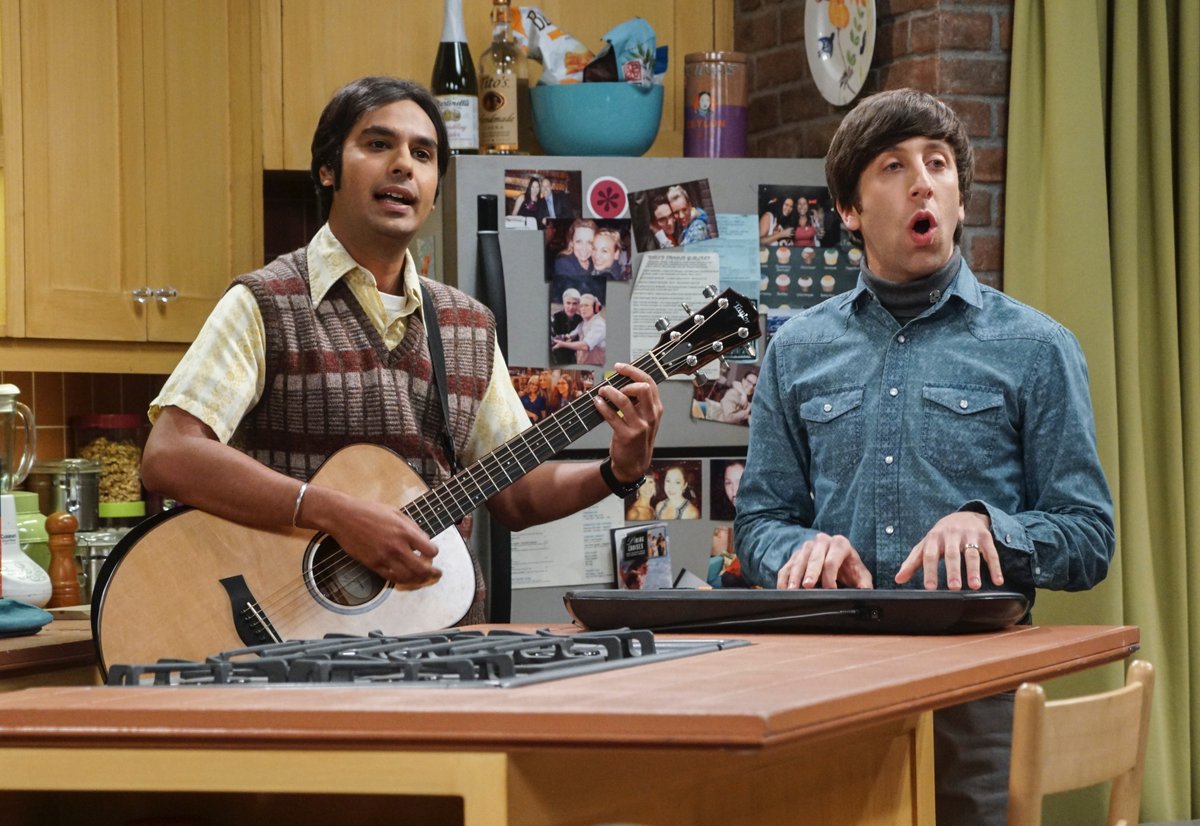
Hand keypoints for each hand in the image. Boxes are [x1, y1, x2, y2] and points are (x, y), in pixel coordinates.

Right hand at [314, 490, 442, 585]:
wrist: (344, 516)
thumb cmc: (369, 511)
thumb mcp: (396, 513)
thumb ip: (412, 527)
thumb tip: (424, 539)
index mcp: (405, 531)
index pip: (430, 550)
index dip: (433, 553)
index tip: (432, 553)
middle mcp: (396, 546)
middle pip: (422, 568)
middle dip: (433, 573)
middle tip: (437, 574)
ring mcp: (384, 557)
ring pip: (408, 577)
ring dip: (418, 579)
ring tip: (423, 578)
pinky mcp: (373, 564)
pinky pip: (391, 578)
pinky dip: (401, 580)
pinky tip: (405, 577)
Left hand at [595, 362, 662, 481]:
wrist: (634, 464)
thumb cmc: (637, 439)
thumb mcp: (645, 419)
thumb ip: (639, 402)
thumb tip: (622, 381)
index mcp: (657, 409)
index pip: (649, 382)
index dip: (633, 371)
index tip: (620, 367)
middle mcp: (651, 416)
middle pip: (642, 388)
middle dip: (625, 380)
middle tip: (612, 382)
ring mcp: (640, 426)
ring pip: (624, 400)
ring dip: (609, 392)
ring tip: (602, 391)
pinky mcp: (627, 435)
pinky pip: (612, 415)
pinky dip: (602, 406)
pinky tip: (597, 402)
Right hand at [777, 532, 873, 589]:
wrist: (839, 558)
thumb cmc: (849, 568)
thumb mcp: (860, 574)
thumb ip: (864, 583)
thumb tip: (865, 592)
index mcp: (840, 544)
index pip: (832, 560)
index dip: (831, 576)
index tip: (831, 590)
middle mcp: (822, 541)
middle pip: (814, 558)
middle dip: (811, 573)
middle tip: (807, 586)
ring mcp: (807, 547)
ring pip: (799, 560)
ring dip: (795, 576)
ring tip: (792, 589)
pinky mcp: (796, 555)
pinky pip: (788, 566)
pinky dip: (784, 578)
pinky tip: (784, 589)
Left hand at [895, 511, 1002, 590]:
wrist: (965, 515)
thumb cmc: (941, 536)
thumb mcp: (926, 545)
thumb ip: (913, 562)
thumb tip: (898, 579)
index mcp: (934, 538)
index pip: (930, 555)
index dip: (930, 571)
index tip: (930, 588)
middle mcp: (951, 535)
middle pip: (952, 554)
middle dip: (953, 570)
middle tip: (953, 587)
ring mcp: (969, 535)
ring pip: (972, 553)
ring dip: (974, 570)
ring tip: (974, 586)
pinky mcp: (985, 537)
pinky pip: (991, 553)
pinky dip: (995, 567)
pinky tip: (998, 581)